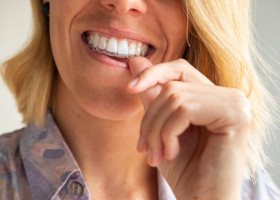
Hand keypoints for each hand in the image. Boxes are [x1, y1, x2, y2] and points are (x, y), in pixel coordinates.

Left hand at [127, 57, 250, 199]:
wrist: (203, 199)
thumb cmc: (184, 168)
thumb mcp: (161, 127)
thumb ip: (152, 94)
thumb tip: (135, 60)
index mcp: (212, 97)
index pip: (179, 69)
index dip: (153, 73)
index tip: (129, 88)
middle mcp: (228, 95)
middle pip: (172, 86)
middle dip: (150, 118)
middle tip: (143, 148)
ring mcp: (234, 103)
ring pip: (175, 97)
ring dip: (156, 130)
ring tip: (156, 155)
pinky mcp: (235, 115)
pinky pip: (184, 109)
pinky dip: (168, 133)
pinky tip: (171, 153)